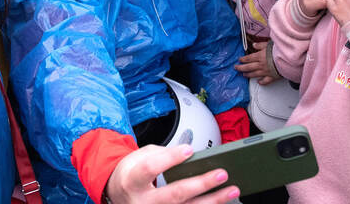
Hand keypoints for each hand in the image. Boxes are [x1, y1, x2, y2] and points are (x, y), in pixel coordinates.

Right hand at [106, 144, 239, 203]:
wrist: (117, 193)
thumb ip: (163, 155)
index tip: (189, 150)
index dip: (170, 158)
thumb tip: (190, 154)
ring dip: (213, 200)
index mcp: (133, 179)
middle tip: (221, 174)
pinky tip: (220, 201)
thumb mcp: (140, 156)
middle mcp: (143, 201)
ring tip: (231, 190)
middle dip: (201, 184)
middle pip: (175, 194)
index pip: (151, 168)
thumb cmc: (132, 172)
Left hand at [235, 41, 278, 83]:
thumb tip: (254, 45)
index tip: (239, 60)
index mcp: (260, 56)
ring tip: (244, 75)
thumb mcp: (268, 44)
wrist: (287, 60)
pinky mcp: (272, 76)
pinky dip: (261, 82)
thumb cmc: (278, 51)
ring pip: (254, 74)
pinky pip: (265, 81)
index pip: (248, 58)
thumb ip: (260, 45)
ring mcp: (266, 71)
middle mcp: (261, 65)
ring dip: (248, 75)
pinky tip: (259, 82)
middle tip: (236, 68)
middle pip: (248, 67)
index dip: (243, 59)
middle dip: (241, 68)